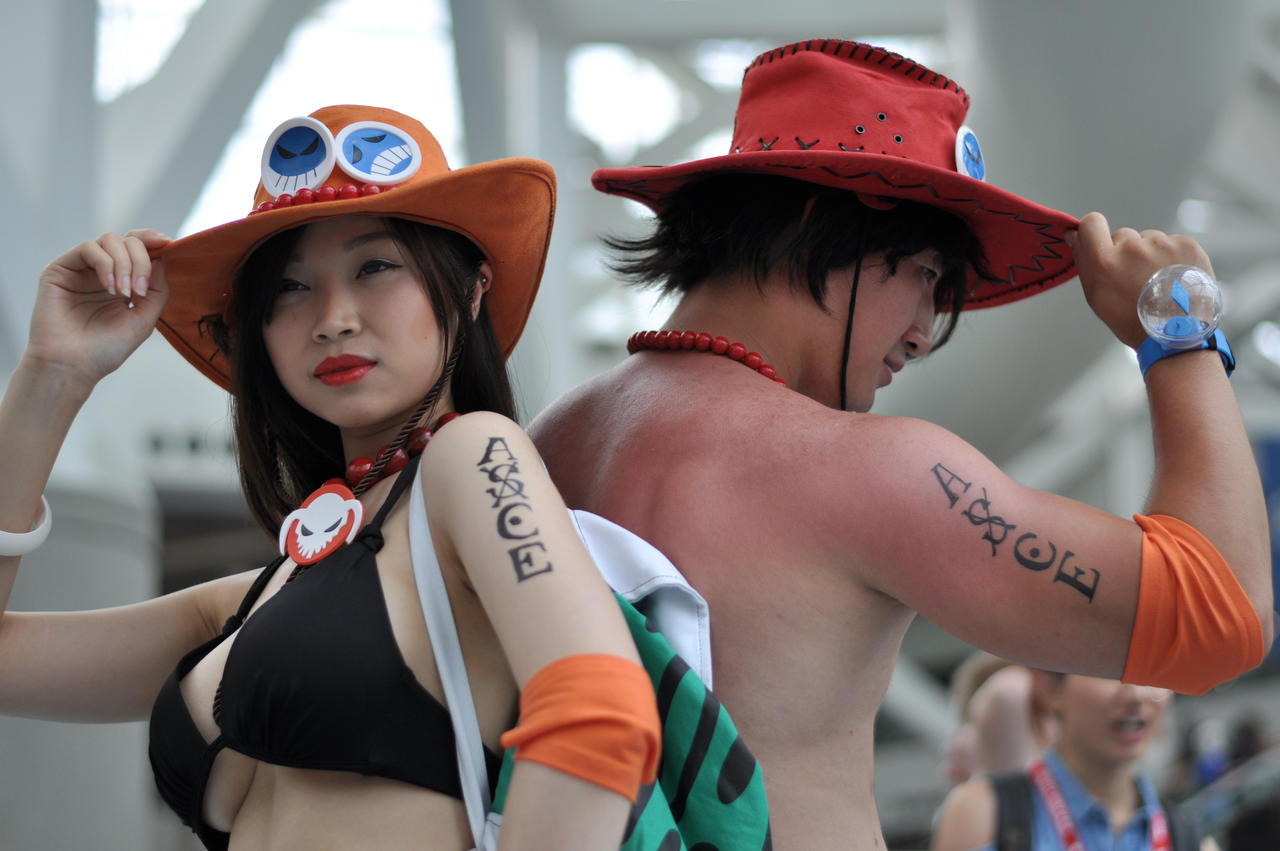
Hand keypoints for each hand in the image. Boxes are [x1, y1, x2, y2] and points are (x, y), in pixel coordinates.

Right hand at [27, 230, 171, 385]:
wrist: (73, 365)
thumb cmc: (106, 348)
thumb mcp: (145, 319)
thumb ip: (158, 288)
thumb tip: (163, 256)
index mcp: (122, 281)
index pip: (140, 248)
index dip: (154, 241)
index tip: (168, 243)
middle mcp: (103, 271)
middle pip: (129, 241)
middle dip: (142, 261)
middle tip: (139, 290)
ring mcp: (81, 269)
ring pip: (110, 240)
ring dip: (125, 263)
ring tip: (123, 293)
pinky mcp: (60, 268)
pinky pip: (88, 248)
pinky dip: (105, 263)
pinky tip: (108, 287)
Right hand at [1071, 212, 1212, 348]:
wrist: (1178, 333)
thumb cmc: (1132, 319)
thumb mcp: (1097, 297)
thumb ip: (1083, 261)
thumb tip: (1073, 234)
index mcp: (1105, 261)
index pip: (1091, 223)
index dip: (1093, 231)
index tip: (1099, 242)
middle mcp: (1132, 247)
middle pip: (1122, 235)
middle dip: (1125, 252)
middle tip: (1135, 278)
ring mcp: (1161, 244)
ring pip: (1148, 239)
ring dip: (1149, 254)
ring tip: (1158, 281)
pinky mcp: (1185, 244)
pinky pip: (1170, 242)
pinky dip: (1171, 256)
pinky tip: (1173, 277)